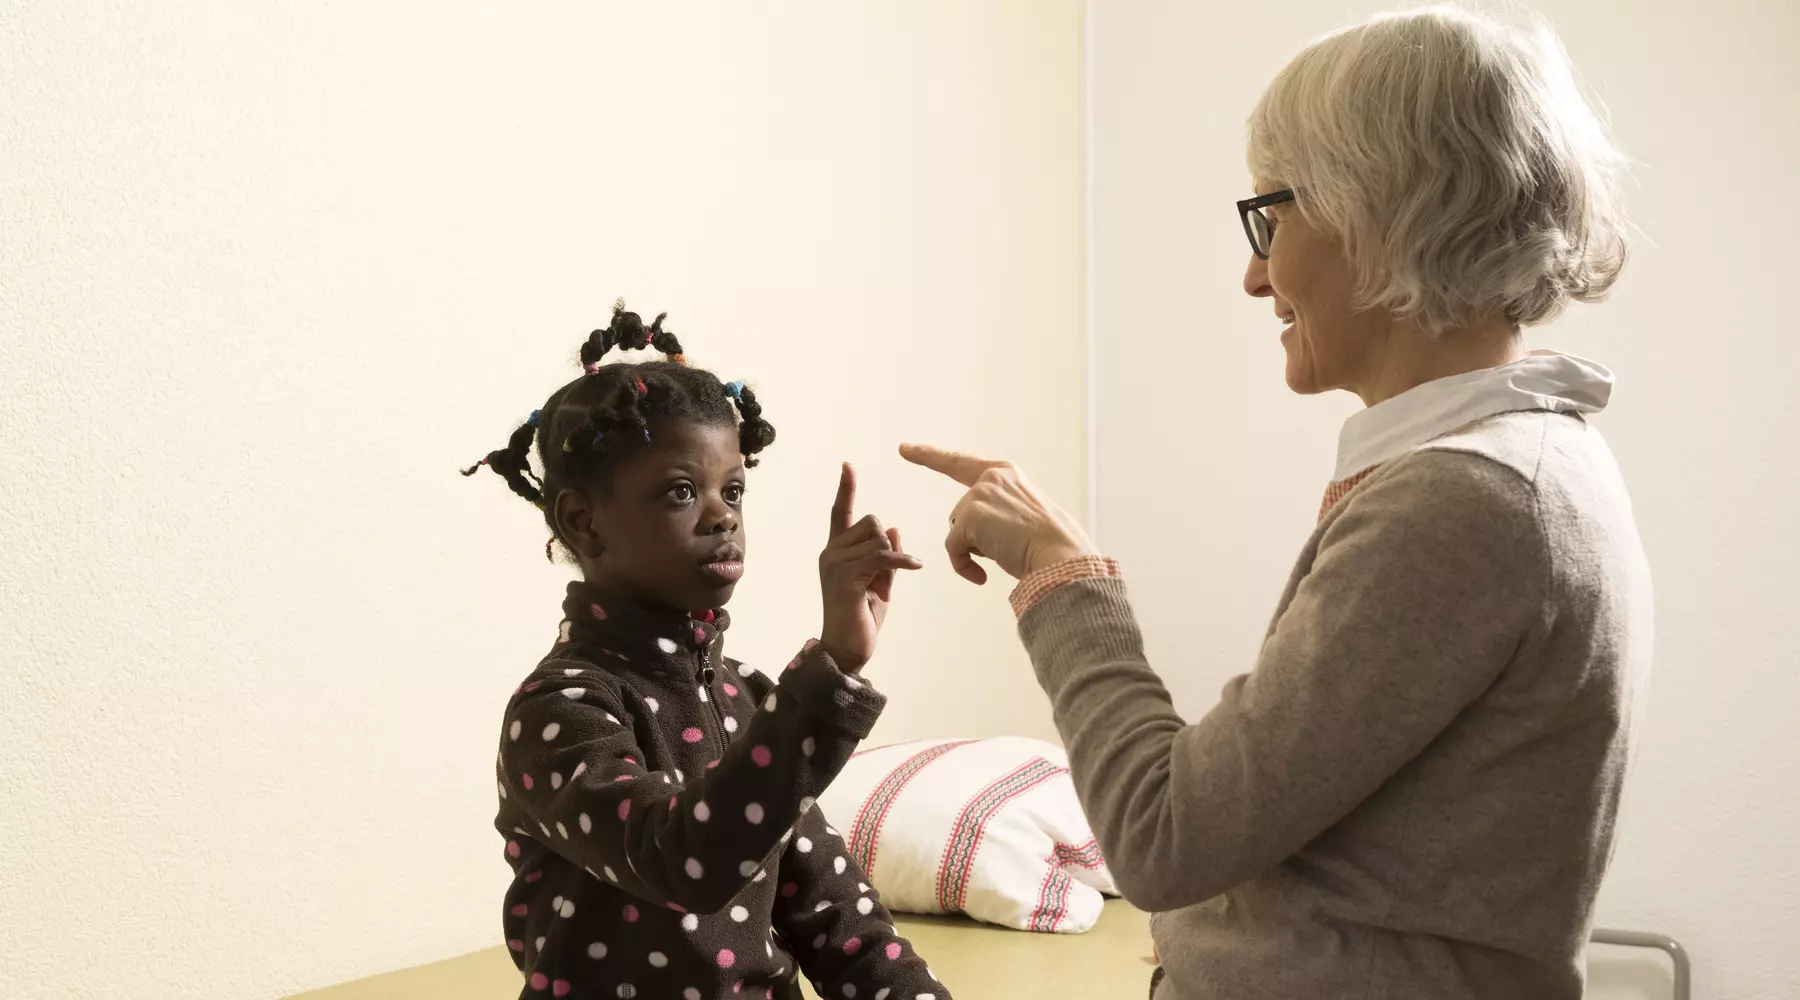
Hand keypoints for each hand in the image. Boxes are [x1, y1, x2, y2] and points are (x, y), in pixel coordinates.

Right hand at [819, 463, 923, 670]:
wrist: (846, 651)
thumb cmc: (861, 618)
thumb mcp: (879, 582)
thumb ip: (886, 556)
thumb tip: (896, 528)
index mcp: (836, 551)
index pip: (840, 512)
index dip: (845, 488)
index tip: (847, 465)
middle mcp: (831, 552)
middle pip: (873, 523)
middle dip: (888, 543)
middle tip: (883, 577)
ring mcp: (835, 563)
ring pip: (880, 539)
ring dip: (892, 561)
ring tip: (880, 588)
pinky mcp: (845, 577)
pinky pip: (883, 556)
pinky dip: (902, 561)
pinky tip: (914, 566)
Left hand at [899, 443, 1097, 584]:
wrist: (1061, 556)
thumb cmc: (1050, 544)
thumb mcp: (1024, 514)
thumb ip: (998, 510)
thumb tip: (964, 529)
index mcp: (1005, 473)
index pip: (959, 463)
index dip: (930, 456)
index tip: (904, 448)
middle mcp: (991, 477)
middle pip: (961, 514)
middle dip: (975, 537)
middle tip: (1008, 547)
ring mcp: (979, 495)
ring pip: (957, 532)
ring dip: (975, 550)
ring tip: (1007, 553)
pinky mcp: (970, 517)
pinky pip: (953, 549)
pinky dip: (964, 566)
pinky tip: (982, 575)